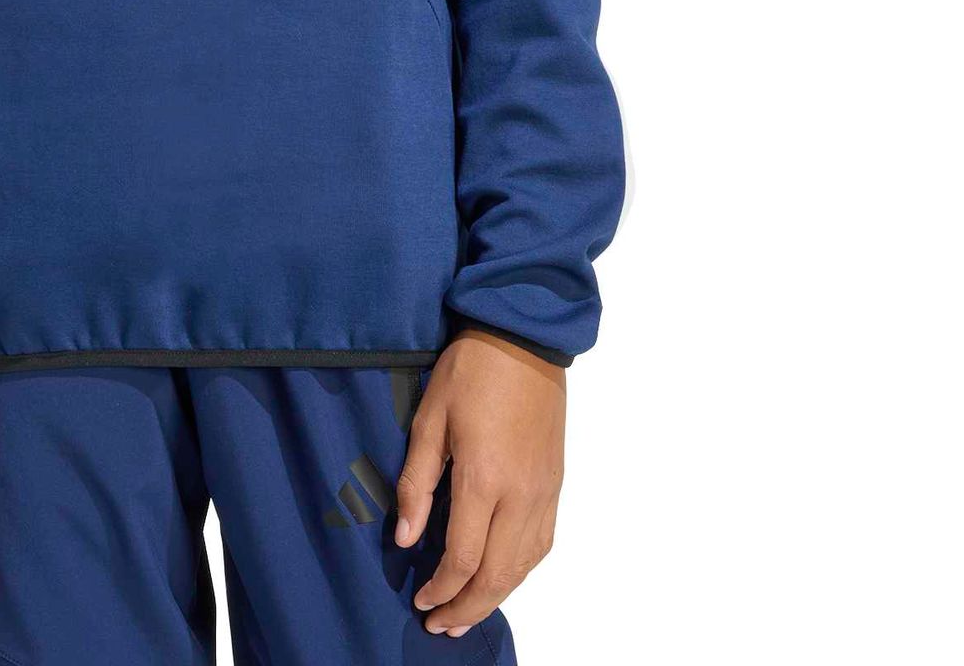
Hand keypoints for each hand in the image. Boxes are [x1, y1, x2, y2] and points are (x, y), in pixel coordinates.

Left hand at [394, 328, 566, 637]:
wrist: (523, 338)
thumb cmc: (469, 372)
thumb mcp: (429, 418)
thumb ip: (418, 482)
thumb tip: (407, 538)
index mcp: (484, 479)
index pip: (464, 557)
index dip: (441, 589)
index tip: (420, 601)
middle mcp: (521, 495)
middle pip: (498, 574)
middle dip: (468, 608)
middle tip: (441, 625)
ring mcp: (544, 492)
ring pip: (525, 565)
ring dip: (496, 597)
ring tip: (468, 613)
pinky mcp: (556, 484)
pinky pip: (542, 544)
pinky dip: (520, 570)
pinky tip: (501, 575)